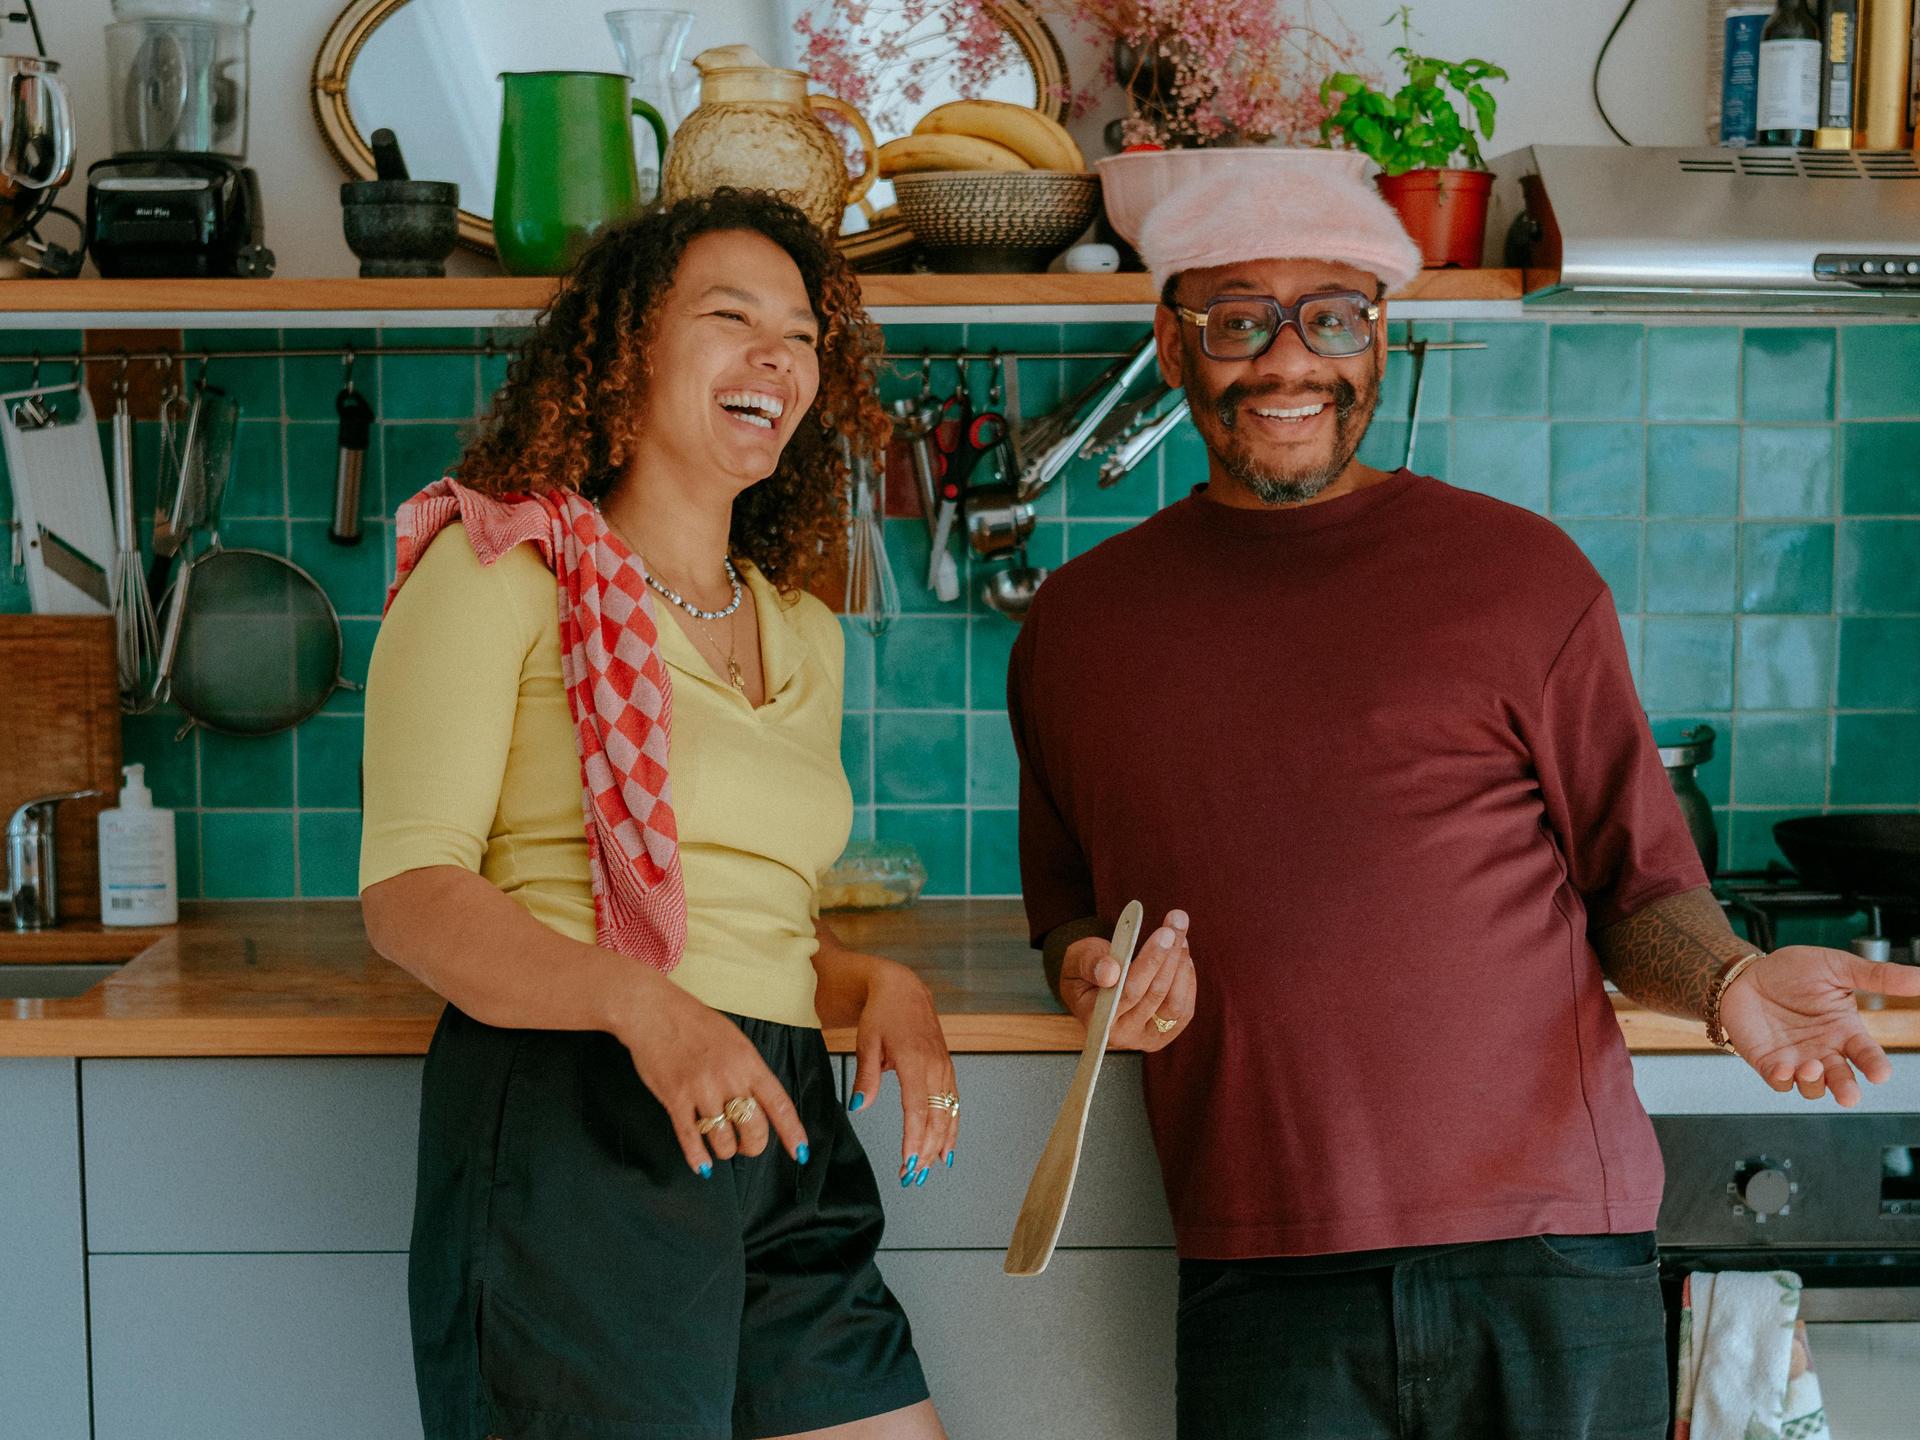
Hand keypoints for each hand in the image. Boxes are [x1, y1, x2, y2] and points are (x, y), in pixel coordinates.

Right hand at [614, 979, 809, 1175]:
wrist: (655, 1013)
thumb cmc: (696, 1024)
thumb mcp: (736, 1041)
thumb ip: (749, 1072)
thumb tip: (761, 1103)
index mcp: (749, 1063)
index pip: (779, 1104)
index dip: (792, 1132)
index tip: (800, 1151)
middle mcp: (729, 1079)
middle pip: (754, 1129)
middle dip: (754, 1145)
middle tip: (748, 1146)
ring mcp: (701, 1091)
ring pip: (723, 1140)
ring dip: (726, 1150)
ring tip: (723, 1146)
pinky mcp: (675, 1100)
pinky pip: (690, 1138)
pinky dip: (697, 1157)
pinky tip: (702, 1165)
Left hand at [845, 957, 958, 1186]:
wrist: (903, 987)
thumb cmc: (882, 1012)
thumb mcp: (866, 1040)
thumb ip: (866, 1075)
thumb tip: (859, 1105)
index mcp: (914, 1060)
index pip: (917, 1109)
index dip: (914, 1140)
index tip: (909, 1163)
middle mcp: (935, 1066)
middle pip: (937, 1118)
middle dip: (927, 1150)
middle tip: (914, 1176)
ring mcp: (944, 1067)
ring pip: (949, 1113)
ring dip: (941, 1143)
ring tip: (930, 1169)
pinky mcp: (947, 1068)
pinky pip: (954, 1103)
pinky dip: (952, 1127)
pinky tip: (947, 1147)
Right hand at [1061, 909, 1195, 1051]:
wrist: (1093, 996)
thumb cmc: (1083, 973)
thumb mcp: (1076, 960)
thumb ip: (1089, 963)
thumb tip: (1110, 971)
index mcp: (1097, 1019)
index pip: (1129, 992)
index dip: (1150, 962)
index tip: (1164, 933)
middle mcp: (1123, 1035)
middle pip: (1155, 994)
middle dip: (1170, 954)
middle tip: (1178, 921)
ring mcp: (1146, 1038)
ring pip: (1175, 1003)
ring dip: (1181, 965)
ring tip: (1180, 935)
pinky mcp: (1165, 1035)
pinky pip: (1185, 1009)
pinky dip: (1187, 979)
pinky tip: (1181, 956)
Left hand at [1720, 945, 1919, 1105]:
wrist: (1746, 972)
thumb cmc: (1792, 971)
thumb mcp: (1837, 967)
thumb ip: (1877, 976)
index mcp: (1846, 1031)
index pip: (1867, 1055)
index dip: (1875, 1066)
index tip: (1880, 1073)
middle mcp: (1825, 1050)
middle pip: (1842, 1080)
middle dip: (1847, 1090)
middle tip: (1849, 1094)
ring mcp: (1797, 1059)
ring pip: (1813, 1087)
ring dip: (1814, 1083)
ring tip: (1811, 1067)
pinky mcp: (1770, 1062)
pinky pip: (1780, 1081)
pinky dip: (1783, 1079)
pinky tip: (1784, 1068)